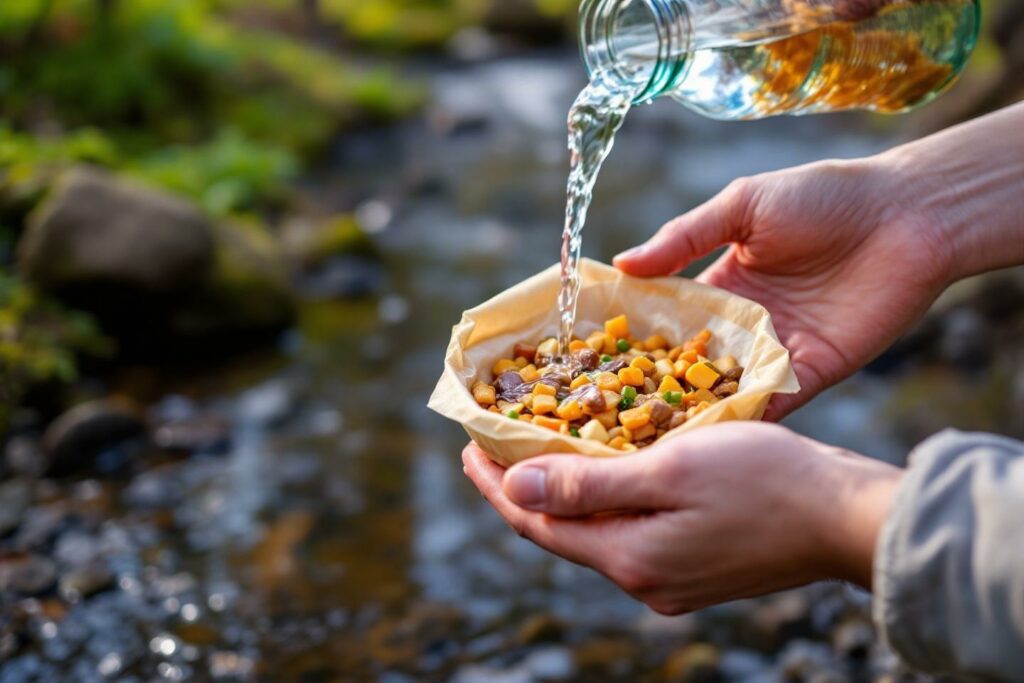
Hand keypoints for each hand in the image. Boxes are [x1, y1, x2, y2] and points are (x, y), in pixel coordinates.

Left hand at [462, 422, 901, 614]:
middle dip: (523, 489)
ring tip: (540, 452)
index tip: (468, 447)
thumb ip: (589, 486)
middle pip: (561, 532)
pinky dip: (604, 501)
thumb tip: (516, 488)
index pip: (537, 524)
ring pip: (595, 532)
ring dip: (564, 494)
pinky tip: (602, 472)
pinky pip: (629, 532)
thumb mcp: (669, 470)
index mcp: (630, 559)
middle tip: (494, 445)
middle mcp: (643, 580)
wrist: (846, 518)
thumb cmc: (764, 480)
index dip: (497, 486)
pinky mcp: (695, 568)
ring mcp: (671, 580)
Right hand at [615, 102, 1023, 420]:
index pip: (667, 319)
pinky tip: (709, 438)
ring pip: (726, 389)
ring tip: (648, 439)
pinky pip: (771, 401)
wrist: (907, 214)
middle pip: (690, 364)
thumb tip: (622, 265)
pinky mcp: (813, 372)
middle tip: (609, 415)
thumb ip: (684, 238)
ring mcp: (777, 352)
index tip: (592, 361)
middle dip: (654, 387)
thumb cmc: (823, 196)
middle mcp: (743, 325)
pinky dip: (744, 419)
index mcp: (721, 285)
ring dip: (693, 410)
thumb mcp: (742, 206)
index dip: (634, 338)